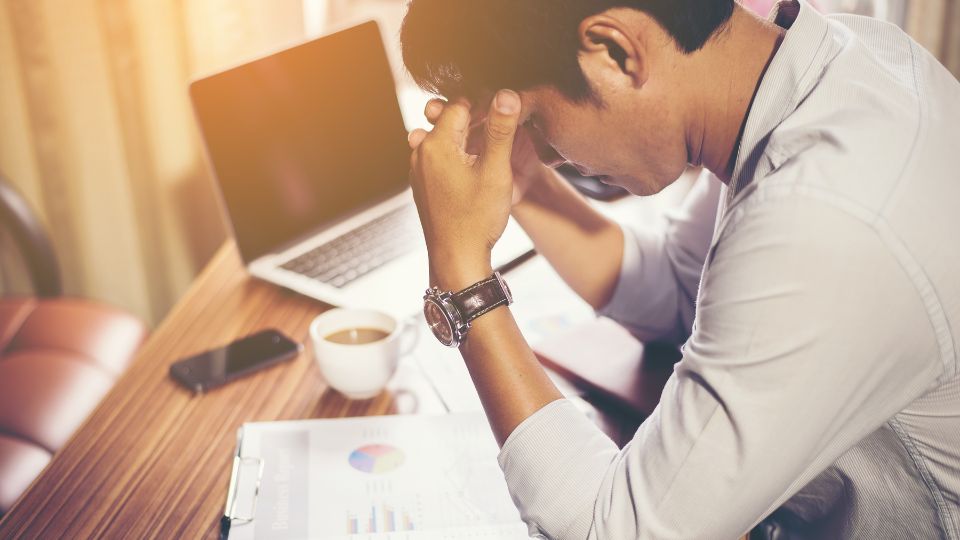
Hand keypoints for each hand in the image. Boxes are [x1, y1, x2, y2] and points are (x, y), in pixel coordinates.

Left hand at [408, 90, 521, 288]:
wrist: (457, 258)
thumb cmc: (476, 219)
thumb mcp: (495, 171)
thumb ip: (500, 130)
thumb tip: (507, 93)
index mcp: (436, 144)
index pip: (461, 105)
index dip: (486, 105)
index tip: (505, 113)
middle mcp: (421, 153)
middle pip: (451, 121)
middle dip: (476, 121)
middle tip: (502, 129)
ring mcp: (419, 170)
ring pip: (446, 140)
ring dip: (468, 140)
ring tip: (493, 149)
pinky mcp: (424, 185)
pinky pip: (441, 159)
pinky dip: (458, 157)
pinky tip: (477, 168)